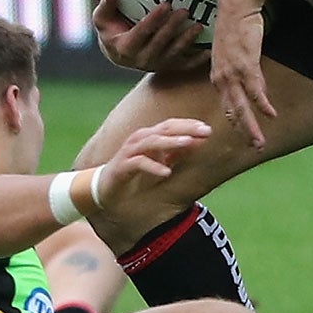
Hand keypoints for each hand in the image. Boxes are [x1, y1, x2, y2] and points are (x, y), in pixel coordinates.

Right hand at [91, 0, 207, 72]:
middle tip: (185, 10)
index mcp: (125, 47)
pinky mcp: (169, 67)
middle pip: (160, 42)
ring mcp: (157, 64)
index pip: (142, 32)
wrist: (118, 54)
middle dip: (173, 26)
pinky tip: (210, 50)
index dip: (154, 19)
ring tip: (199, 26)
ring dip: (187, 40)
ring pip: (174, 53)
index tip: (166, 4)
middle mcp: (142, 59)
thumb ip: (106, 6)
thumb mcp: (102, 19)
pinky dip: (198, 60)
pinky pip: (185, 65)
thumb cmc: (111, 31)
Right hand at [92, 117, 212, 213]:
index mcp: (149, 136)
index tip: (207, 129)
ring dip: (171, 142)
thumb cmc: (133, 171)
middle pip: (164, 129)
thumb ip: (175, 152)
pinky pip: (139, 163)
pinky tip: (167, 172)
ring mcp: (130, 151)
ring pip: (151, 142)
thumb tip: (197, 143)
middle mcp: (139, 139)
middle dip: (186, 129)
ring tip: (188, 143)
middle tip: (205, 131)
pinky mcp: (122, 166)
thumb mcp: (158, 161)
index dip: (189, 125)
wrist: (104, 188)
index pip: (171, 125)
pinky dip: (153, 166)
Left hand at [210, 4, 274, 147]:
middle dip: (244, 131)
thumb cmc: (236, 28)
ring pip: (242, 106)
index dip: (236, 121)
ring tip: (260, 142)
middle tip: (254, 147)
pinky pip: (255, 90)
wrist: (235, 9)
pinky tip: (271, 115)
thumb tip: (257, 91)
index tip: (244, 133)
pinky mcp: (245, 65)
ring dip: (252, 126)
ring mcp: (233, 73)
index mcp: (218, 77)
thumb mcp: (236, 55)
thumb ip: (245, 74)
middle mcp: (222, 78)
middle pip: (233, 111)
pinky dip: (263, 104)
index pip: (227, 105)